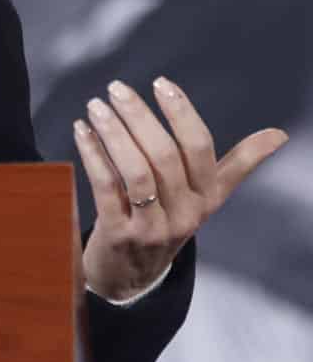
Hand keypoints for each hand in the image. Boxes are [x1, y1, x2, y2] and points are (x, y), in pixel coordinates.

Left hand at [73, 76, 287, 300]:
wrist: (133, 277)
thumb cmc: (169, 221)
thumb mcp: (207, 198)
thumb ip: (239, 164)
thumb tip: (280, 135)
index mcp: (207, 198)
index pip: (200, 148)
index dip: (182, 113)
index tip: (161, 83)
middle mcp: (185, 214)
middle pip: (164, 156)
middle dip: (139, 117)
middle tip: (116, 88)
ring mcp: (152, 227)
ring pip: (136, 172)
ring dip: (113, 133)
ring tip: (96, 106)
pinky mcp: (119, 235)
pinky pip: (105, 188)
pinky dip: (92, 155)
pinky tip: (81, 131)